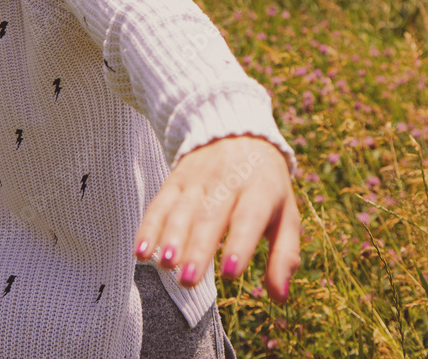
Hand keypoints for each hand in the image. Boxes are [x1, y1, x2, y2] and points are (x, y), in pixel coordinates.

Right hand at [133, 134, 299, 301]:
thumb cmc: (266, 185)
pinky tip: (141, 252)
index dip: (240, 242)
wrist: (238, 131)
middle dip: (198, 248)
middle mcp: (227, 180)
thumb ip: (284, 255)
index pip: (249, 215)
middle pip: (210, 216)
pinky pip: (160, 203)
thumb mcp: (286, 213)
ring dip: (171, 238)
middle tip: (189, 280)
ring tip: (166, 264)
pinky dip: (149, 227)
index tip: (230, 273)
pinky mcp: (176, 179)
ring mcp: (198, 179)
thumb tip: (280, 296)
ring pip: (182, 210)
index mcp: (260, 188)